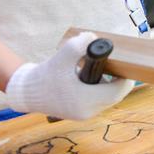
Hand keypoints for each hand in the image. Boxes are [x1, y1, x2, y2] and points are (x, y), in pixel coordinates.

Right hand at [6, 32, 133, 119]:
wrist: (27, 92)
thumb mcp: (62, 56)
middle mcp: (87, 112)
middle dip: (118, 79)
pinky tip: (94, 77)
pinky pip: (99, 101)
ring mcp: (84, 115)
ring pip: (107, 99)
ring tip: (101, 69)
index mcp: (85, 100)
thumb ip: (80, 44)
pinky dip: (100, 89)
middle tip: (116, 64)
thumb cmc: (45, 74)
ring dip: (109, 84)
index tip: (125, 65)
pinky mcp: (80, 114)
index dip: (126, 78)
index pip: (118, 92)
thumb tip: (95, 38)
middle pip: (115, 96)